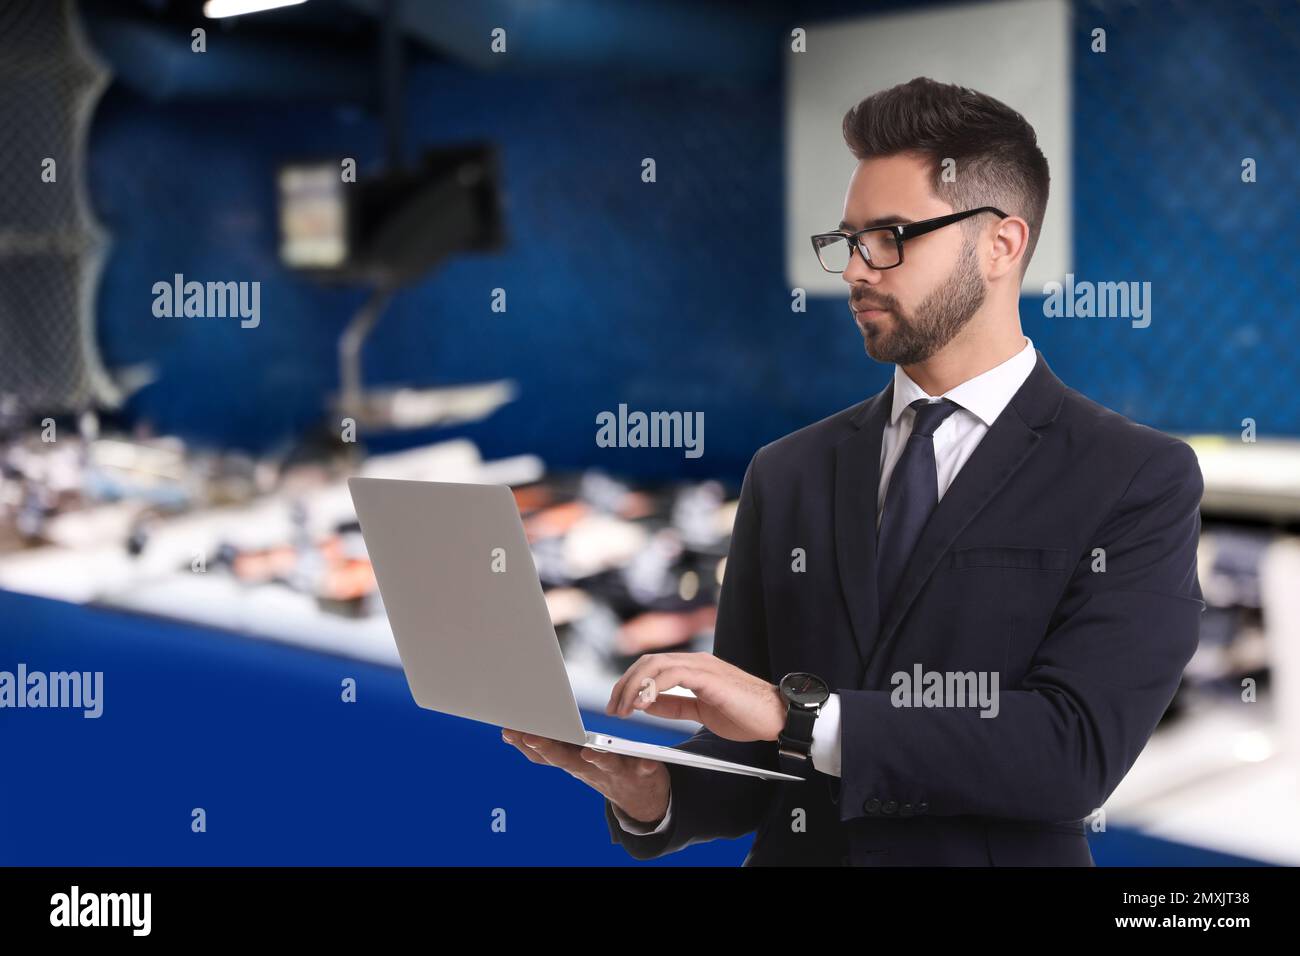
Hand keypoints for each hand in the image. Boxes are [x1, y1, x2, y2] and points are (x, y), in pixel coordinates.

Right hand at [500, 728, 670, 825]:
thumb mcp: (571, 760)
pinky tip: (648, 761)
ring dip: (596, 759)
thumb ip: (546, 749)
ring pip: (604, 765)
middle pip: (567, 760)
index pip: (545, 754)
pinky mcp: (642, 771)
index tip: (508, 730)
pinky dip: (645, 765)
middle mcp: (590, 769)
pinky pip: (644, 768)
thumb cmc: (601, 770)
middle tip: (532, 736)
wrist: (641, 800)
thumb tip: (509, 734)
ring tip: (588, 751)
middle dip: (548, 749)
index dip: (526, 743)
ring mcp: (616, 772)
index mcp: (573, 761)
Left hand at [605, 652, 785, 742]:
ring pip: (655, 665)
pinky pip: (672, 675)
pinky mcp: (709, 676)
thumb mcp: (701, 711)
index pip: (652, 666)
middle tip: (613, 709)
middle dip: (624, 685)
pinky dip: (651, 687)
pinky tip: (642, 704)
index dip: (630, 684)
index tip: (617, 706)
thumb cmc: (745, 714)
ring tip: (623, 709)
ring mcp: (702, 665)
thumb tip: (646, 704)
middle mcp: (695, 661)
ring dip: (633, 687)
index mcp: (694, 668)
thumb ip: (675, 705)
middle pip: (648, 662)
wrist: (777, 716)